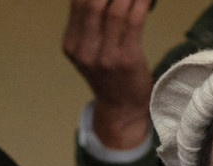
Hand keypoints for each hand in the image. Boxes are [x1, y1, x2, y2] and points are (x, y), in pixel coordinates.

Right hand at [62, 0, 154, 149]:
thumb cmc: (110, 75)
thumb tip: (104, 0)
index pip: (78, 2)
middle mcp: (83, 49)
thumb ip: (90, 24)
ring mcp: (103, 56)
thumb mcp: (90, 50)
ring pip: (115, 9)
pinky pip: (134, 21)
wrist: (121, 109)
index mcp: (71, 44)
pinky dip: (141, 4)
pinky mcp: (125, 59)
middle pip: (92, 2)